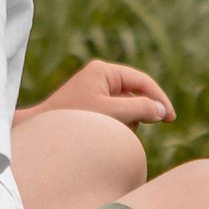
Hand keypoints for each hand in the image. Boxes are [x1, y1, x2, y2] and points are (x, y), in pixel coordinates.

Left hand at [23, 60, 173, 127]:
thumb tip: (161, 110)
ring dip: (123, 124)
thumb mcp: (112, 115)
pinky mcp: (89, 109)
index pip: (142, 82)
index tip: (170, 118)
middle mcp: (99, 79)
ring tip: (104, 134)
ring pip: (125, 110)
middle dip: (134, 115)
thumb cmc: (73, 122)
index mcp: (103, 71)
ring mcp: (93, 94)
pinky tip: (99, 137)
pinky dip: (113, 129)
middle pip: (134, 96)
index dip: (159, 99)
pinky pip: (113, 118)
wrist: (38, 135)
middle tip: (125, 129)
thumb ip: (140, 109)